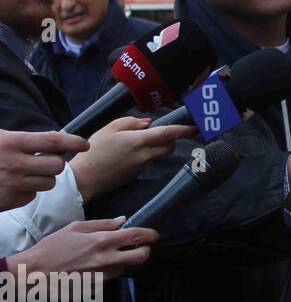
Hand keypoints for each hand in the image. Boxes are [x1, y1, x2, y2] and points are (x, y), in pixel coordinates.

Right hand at [0, 129, 88, 211]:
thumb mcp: (0, 138)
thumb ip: (25, 140)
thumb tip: (56, 142)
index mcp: (12, 143)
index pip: (53, 141)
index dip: (73, 142)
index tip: (85, 145)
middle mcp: (14, 164)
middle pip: (57, 166)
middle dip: (56, 163)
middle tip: (44, 161)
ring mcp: (12, 184)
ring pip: (49, 183)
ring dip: (43, 178)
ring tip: (25, 173)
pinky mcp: (8, 201)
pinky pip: (32, 196)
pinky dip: (27, 191)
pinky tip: (14, 185)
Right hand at [10, 216, 156, 278]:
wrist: (33, 273)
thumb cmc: (51, 247)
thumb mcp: (75, 228)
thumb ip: (102, 224)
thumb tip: (122, 220)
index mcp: (102, 241)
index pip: (137, 236)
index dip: (150, 235)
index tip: (152, 234)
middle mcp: (106, 260)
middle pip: (141, 257)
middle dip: (145, 251)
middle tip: (140, 247)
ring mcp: (102, 276)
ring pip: (124, 268)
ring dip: (122, 261)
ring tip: (104, 256)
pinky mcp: (96, 288)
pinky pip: (109, 278)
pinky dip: (107, 271)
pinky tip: (92, 267)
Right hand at [68, 117, 194, 201]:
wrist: (85, 178)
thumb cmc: (94, 150)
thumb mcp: (108, 129)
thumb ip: (131, 122)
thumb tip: (149, 123)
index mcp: (137, 141)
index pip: (167, 134)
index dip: (183, 130)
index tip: (195, 127)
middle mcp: (144, 155)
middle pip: (169, 146)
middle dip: (170, 139)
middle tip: (157, 133)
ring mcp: (142, 166)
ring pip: (160, 154)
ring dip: (158, 147)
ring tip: (139, 143)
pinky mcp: (139, 174)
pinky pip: (150, 161)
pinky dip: (148, 155)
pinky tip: (130, 154)